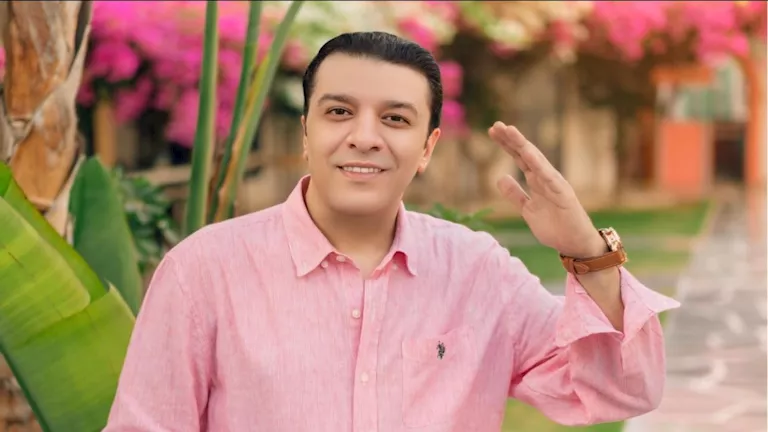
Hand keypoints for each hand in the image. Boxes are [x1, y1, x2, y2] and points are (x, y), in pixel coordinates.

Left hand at [488, 122, 605, 258]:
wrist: (574, 244)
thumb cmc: (554, 227)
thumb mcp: (527, 210)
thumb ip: (516, 194)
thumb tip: (501, 178)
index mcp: (536, 181)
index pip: (519, 158)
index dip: (506, 145)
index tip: (491, 131)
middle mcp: (545, 178)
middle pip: (525, 154)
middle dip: (511, 139)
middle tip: (496, 125)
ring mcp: (554, 184)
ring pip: (536, 160)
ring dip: (523, 145)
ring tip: (510, 131)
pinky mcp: (563, 193)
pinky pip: (549, 177)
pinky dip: (539, 164)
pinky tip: (528, 152)